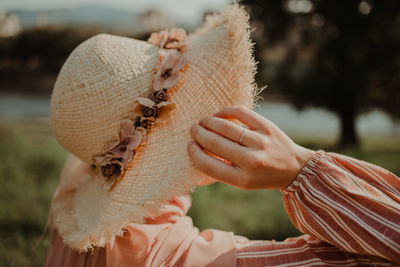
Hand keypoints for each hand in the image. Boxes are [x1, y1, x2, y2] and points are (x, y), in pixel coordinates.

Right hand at [187, 106, 314, 189]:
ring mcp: (260, 142)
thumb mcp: (241, 181)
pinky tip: (219, 115)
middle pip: (214, 143)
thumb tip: (198, 148)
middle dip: (198, 133)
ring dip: (209, 121)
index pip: (208, 165)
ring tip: (203, 121)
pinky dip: (225, 111)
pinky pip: (240, 113)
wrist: (294, 168)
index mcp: (241, 179)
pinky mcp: (267, 127)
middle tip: (193, 129)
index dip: (194, 153)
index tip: (189, 145)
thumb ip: (220, 168)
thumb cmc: (261, 175)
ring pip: (225, 126)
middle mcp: (251, 161)